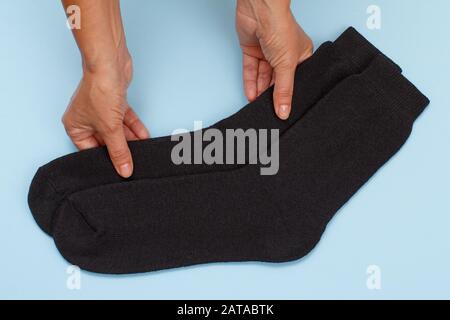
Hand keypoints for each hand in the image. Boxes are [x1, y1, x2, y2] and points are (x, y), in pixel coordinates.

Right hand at [62, 56, 149, 177]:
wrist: (110, 64)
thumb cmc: (99, 91)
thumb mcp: (110, 129)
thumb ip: (119, 151)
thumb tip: (124, 170)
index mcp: (75, 126)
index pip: (90, 150)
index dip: (105, 159)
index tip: (119, 168)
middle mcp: (86, 118)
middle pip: (105, 140)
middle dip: (120, 148)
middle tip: (133, 160)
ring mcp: (100, 109)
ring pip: (116, 130)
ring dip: (130, 138)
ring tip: (142, 149)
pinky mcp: (114, 102)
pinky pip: (124, 119)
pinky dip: (133, 126)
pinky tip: (144, 136)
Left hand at [236, 0, 312, 119]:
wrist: (260, 10)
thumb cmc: (281, 28)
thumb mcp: (286, 65)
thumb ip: (284, 90)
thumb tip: (284, 111)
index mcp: (301, 55)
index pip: (294, 80)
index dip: (288, 94)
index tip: (284, 110)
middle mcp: (284, 54)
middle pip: (277, 79)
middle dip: (271, 94)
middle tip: (269, 110)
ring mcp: (267, 52)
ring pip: (263, 76)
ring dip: (259, 90)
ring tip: (258, 106)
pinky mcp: (252, 50)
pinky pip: (251, 70)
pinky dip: (251, 82)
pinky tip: (251, 95)